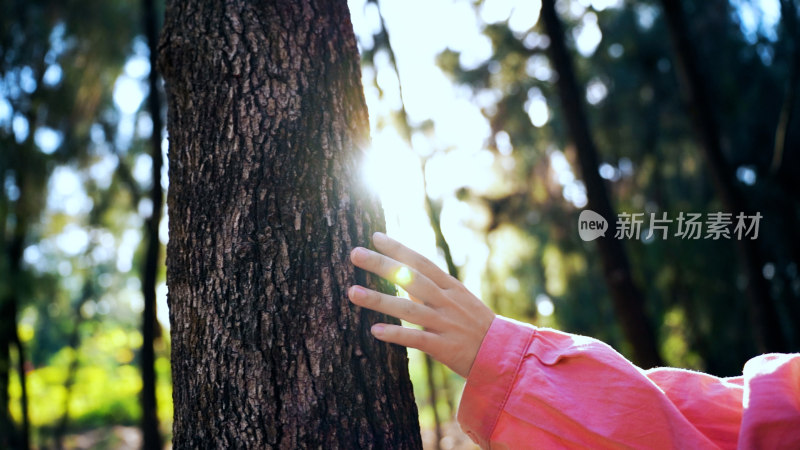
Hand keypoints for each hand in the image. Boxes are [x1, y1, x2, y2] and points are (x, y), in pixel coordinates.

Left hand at [348, 232, 494, 377]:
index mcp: (451, 287)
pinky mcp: (444, 347)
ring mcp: (446, 323)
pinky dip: (396, 334)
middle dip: (382, 265)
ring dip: (379, 300)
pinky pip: (417, 339)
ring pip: (409, 308)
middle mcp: (447, 301)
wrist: (502, 354)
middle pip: (411, 278)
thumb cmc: (476, 325)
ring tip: (352, 292)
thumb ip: (431, 288)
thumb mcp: (459, 300)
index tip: (375, 236)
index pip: (421, 262)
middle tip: (355, 253)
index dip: (398, 248)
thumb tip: (403, 274)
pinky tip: (375, 331)